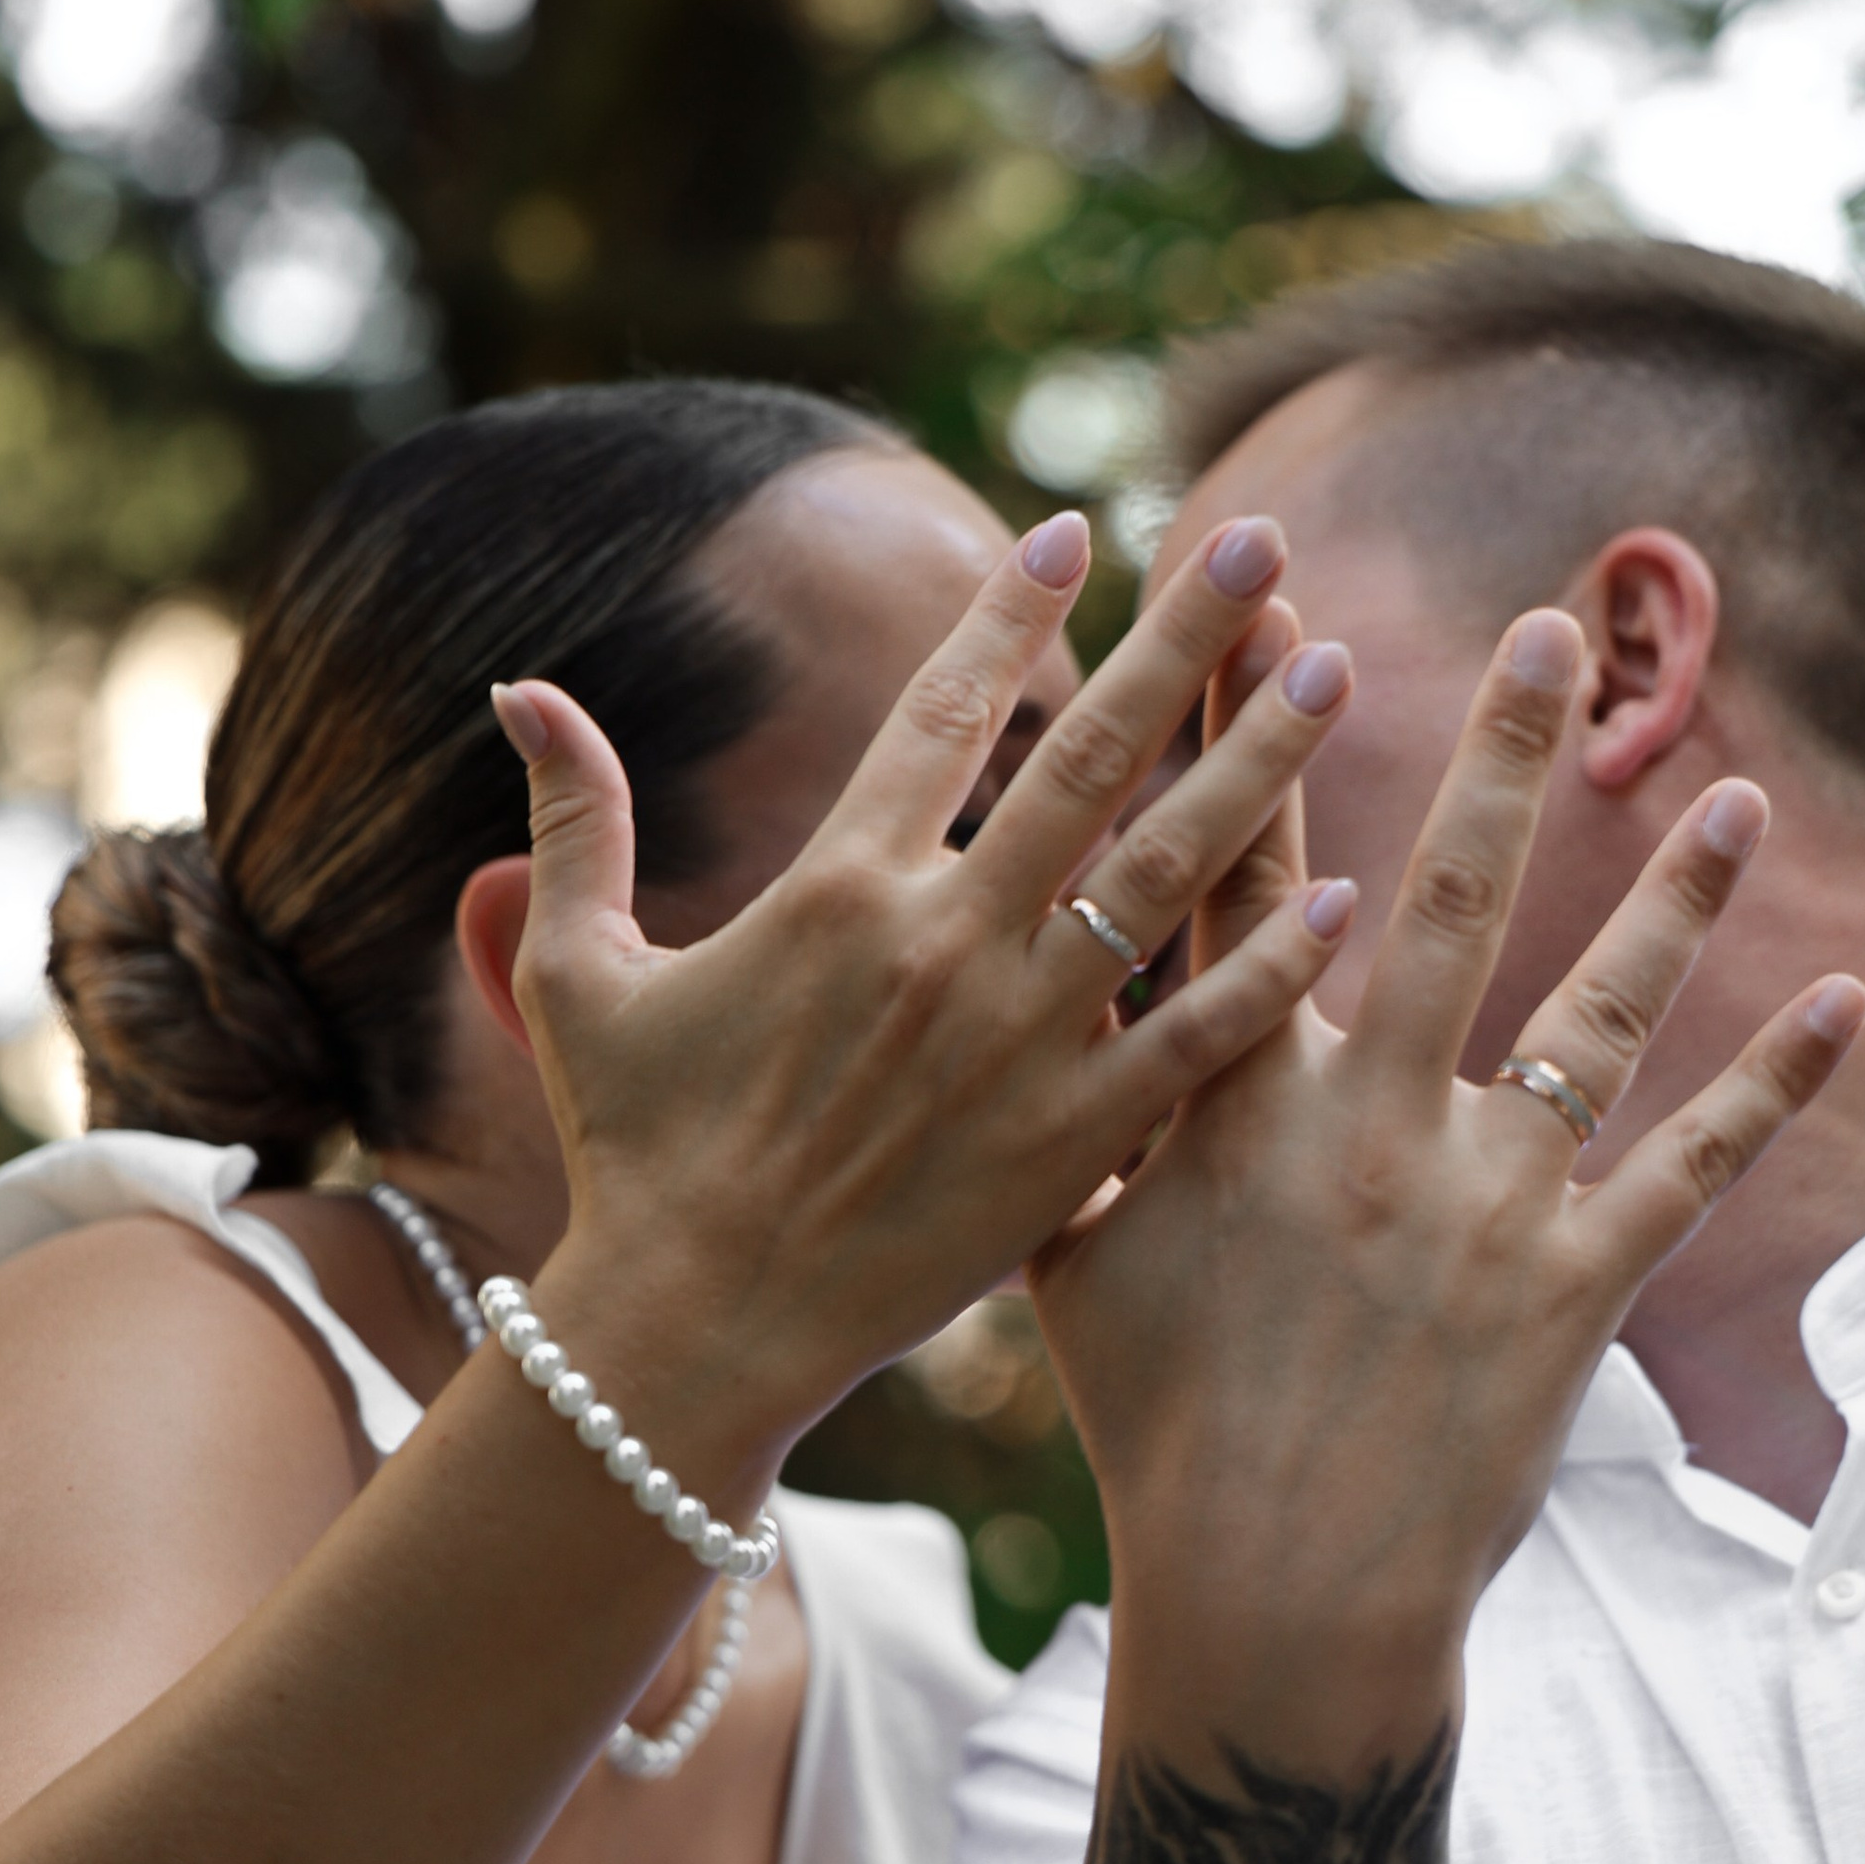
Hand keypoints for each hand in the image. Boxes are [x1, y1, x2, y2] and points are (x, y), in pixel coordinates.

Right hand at [492, 512, 1354, 1458]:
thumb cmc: (633, 1158)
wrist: (692, 1336)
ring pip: (1167, 875)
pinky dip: (1271, 972)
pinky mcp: (1072, 1146)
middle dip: (1180, 640)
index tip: (1076, 527)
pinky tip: (1345, 900)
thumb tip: (519, 686)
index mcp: (837, 888)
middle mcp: (942, 945)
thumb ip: (575, 823)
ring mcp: (1018, 1044)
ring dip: (1256, 766)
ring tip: (1333, 669)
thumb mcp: (576, 977)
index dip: (1011, 611)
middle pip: (1089, 758)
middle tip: (1256, 539)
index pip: (943, 711)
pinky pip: (1194, 1040)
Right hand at [1027, 606, 1864, 1760]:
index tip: (1270, 603)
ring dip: (1674, 891)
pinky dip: (1772, 1078)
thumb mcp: (1072, 1263)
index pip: (1246, 876)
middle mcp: (1368, 1123)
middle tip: (1553, 626)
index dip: (1254, 732)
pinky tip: (1839, 992)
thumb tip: (1045, 1019)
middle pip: (1452, 894)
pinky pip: (1694, 1160)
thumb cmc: (1154, 1433)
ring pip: (1600, 1007)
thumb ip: (1081, 1126)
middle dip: (1503, 750)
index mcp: (1235, 1105)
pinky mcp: (1577, 1284)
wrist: (1274, 1601)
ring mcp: (1483, 1200)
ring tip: (1734, 788)